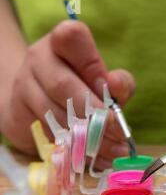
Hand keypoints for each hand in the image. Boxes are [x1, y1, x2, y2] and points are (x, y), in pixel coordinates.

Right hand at [0, 20, 134, 168]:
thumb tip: (116, 86)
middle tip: (118, 130)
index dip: (92, 65)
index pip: (72, 37)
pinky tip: (97, 157)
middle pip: (63, 85)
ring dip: (89, 137)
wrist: (39, 100)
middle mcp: (39, 59)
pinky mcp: (18, 114)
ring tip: (114, 150)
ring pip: (55, 114)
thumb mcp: (105, 80)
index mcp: (63, 42)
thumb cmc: (82, 85)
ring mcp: (24, 86)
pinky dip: (76, 149)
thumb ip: (119, 82)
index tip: (111, 88)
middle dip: (95, 112)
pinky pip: (48, 134)